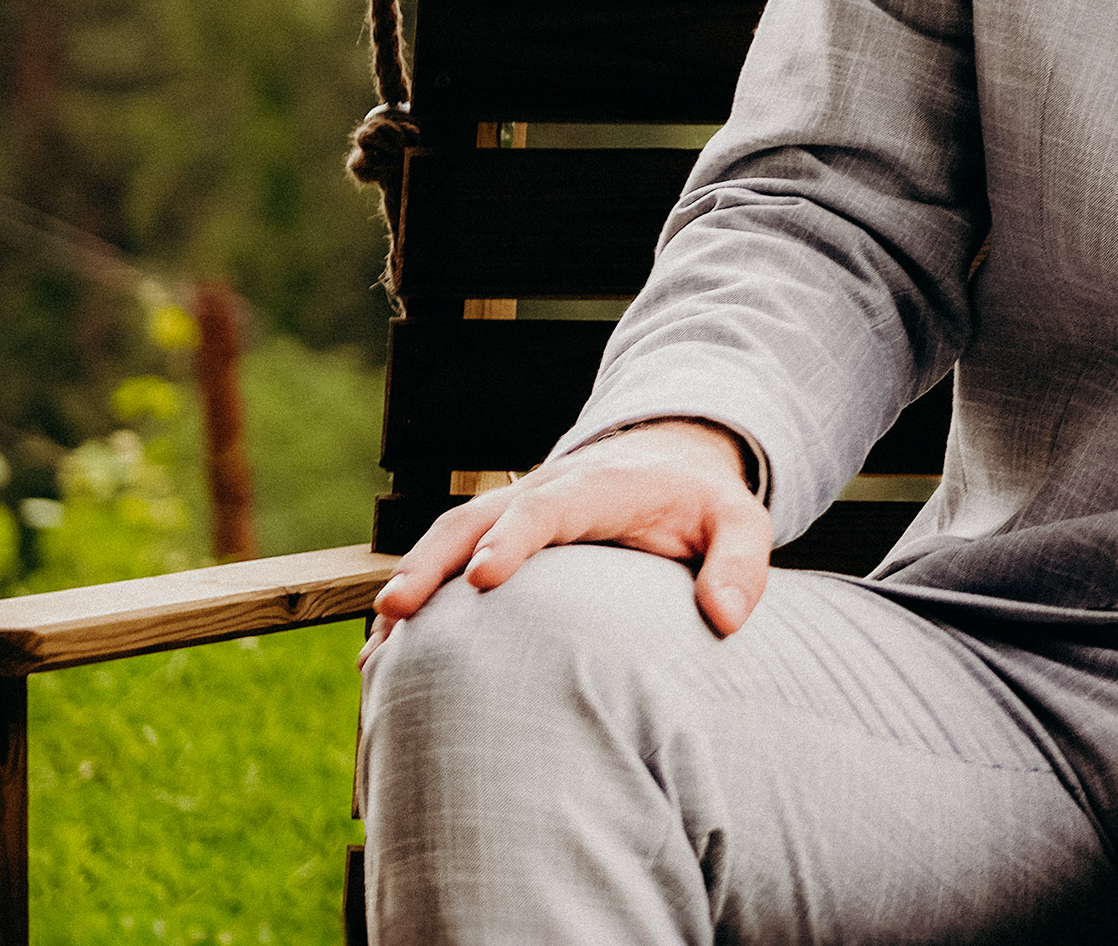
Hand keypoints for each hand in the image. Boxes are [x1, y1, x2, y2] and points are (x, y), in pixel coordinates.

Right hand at [364, 418, 770, 651]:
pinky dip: (412, 602)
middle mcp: (541, 492)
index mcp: (597, 488)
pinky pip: (443, 563)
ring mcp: (511, 512)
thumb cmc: (703, 503)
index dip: (512, 541)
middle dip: (431, 563)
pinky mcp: (495, 535)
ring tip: (375, 645)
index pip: (547, 509)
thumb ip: (741, 564)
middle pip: (473, 520)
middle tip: (396, 612)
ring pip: (446, 539)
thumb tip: (727, 618)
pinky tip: (380, 656)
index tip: (482, 580)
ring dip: (409, 584)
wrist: (669, 460)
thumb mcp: (742, 523)